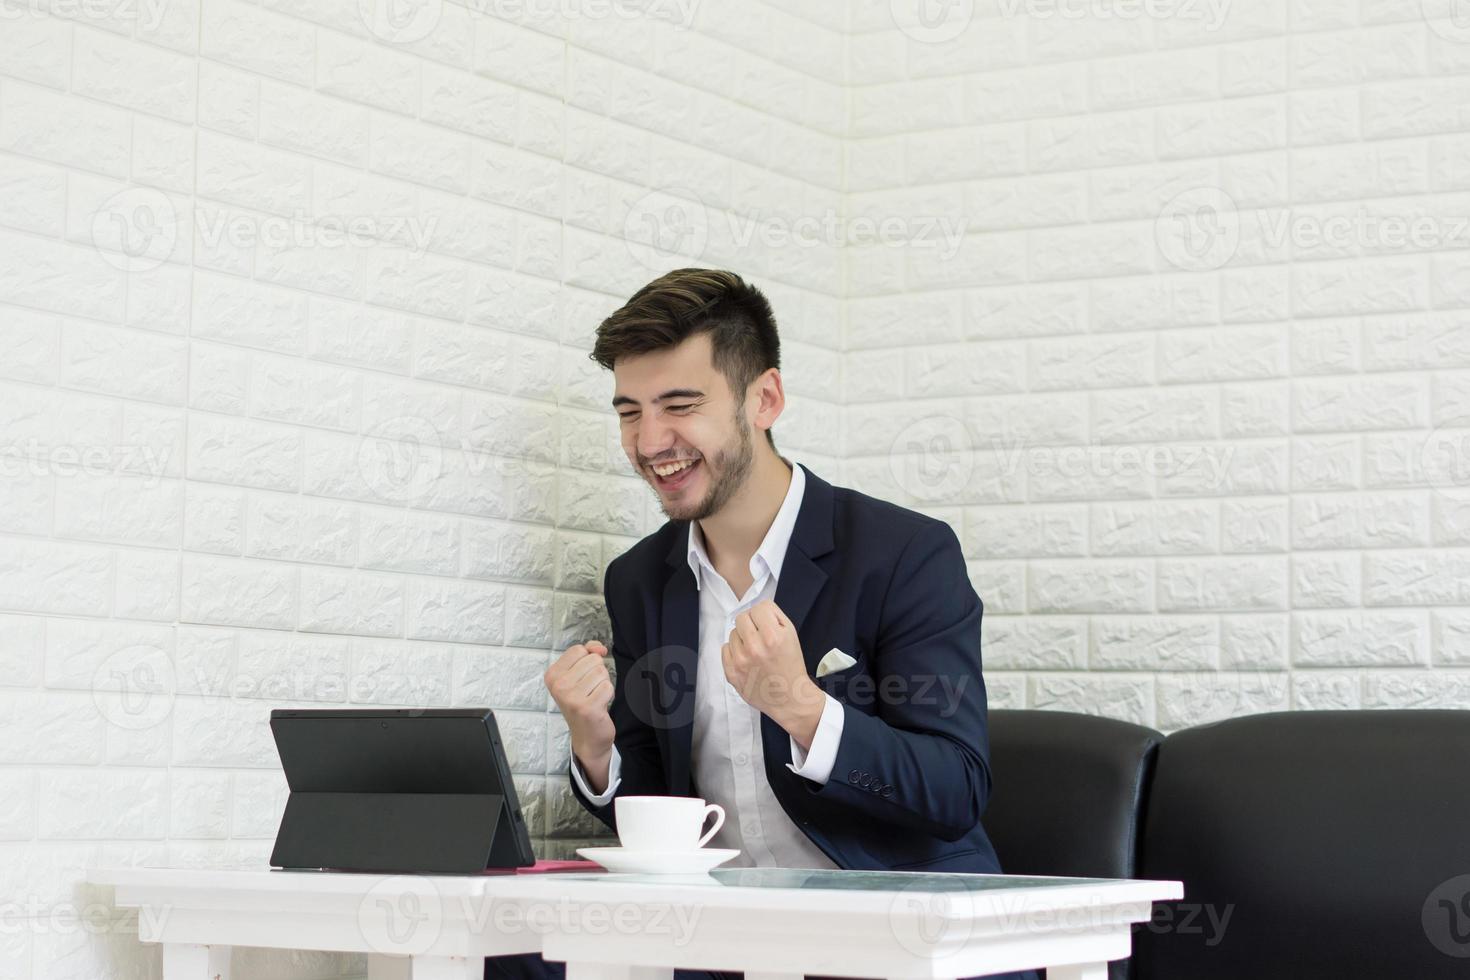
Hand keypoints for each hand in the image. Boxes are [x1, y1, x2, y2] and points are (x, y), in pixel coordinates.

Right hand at [545, 641, 614, 768]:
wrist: (587, 737)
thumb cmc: (583, 703)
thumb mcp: (578, 675)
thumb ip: (588, 653)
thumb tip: (598, 648)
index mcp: (552, 675)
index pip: (578, 650)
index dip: (588, 658)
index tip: (585, 675)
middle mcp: (559, 686)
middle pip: (592, 660)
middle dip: (597, 673)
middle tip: (590, 690)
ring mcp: (571, 697)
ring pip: (601, 672)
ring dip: (603, 684)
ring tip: (594, 697)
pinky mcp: (587, 708)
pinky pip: (608, 687)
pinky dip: (608, 695)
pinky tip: (599, 705)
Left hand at [721, 600, 824, 741]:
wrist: (789, 696)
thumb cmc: (790, 665)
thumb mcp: (791, 635)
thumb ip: (774, 616)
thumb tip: (756, 608)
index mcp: (772, 636)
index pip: (758, 608)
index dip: (764, 615)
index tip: (767, 624)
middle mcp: (755, 648)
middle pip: (742, 618)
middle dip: (751, 624)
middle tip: (760, 636)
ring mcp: (741, 661)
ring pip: (733, 633)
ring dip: (742, 638)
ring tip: (755, 650)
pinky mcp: (731, 672)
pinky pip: (725, 648)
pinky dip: (734, 651)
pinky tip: (746, 659)